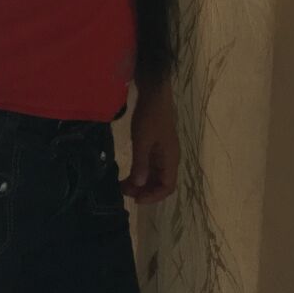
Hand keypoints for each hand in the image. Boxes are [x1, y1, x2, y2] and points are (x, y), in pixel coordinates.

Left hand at [122, 78, 178, 204]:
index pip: (167, 187)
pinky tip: (127, 173)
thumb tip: (139, 186)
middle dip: (144, 191)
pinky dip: (140, 172)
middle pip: (160, 183)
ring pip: (154, 175)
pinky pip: (150, 165)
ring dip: (141, 182)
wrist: (154, 93)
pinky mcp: (156, 145)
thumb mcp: (142, 141)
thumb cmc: (150, 116)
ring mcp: (163, 152)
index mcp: (171, 158)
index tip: (136, 199)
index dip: (153, 196)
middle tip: (124, 192)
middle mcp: (169, 158)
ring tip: (122, 185)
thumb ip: (141, 164)